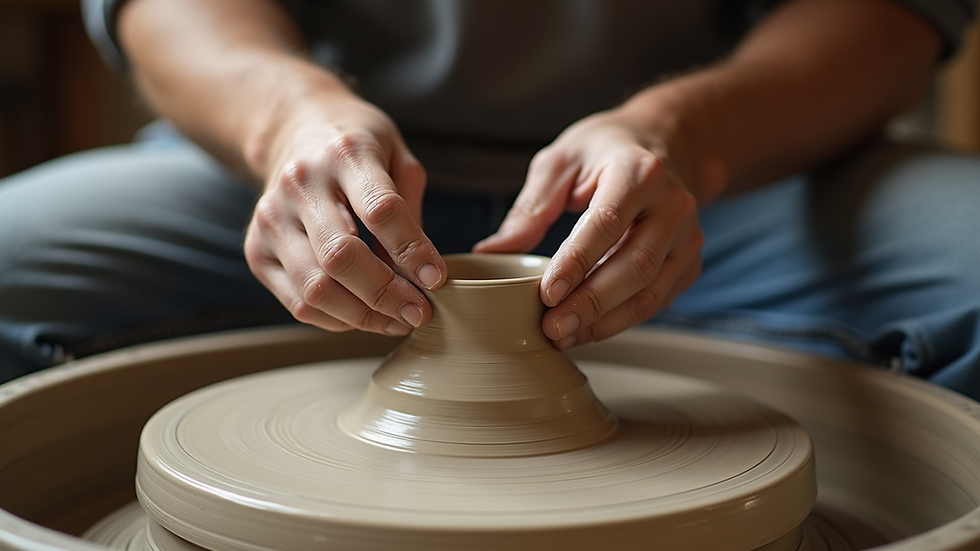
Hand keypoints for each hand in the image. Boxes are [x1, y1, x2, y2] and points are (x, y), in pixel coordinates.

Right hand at [244, 91, 445, 335]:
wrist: (294, 130)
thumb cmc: (355, 147)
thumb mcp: (397, 155)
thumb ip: (410, 210)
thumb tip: (421, 275)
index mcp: (345, 153)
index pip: (380, 211)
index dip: (412, 251)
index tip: (437, 278)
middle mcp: (300, 184)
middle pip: (341, 257)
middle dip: (387, 294)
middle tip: (419, 312)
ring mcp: (272, 219)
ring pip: (316, 288)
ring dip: (363, 316)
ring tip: (396, 320)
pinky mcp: (256, 249)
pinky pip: (298, 302)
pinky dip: (337, 319)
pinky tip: (363, 315)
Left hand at [474, 108, 702, 348]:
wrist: (662, 145)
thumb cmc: (604, 152)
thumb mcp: (561, 162)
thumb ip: (531, 208)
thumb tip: (492, 252)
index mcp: (639, 171)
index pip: (608, 222)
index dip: (577, 262)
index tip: (547, 293)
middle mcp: (673, 204)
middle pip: (636, 265)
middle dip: (591, 303)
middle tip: (552, 327)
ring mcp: (687, 236)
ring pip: (651, 291)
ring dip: (606, 321)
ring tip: (565, 335)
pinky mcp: (688, 261)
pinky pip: (657, 300)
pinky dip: (621, 321)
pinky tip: (587, 329)